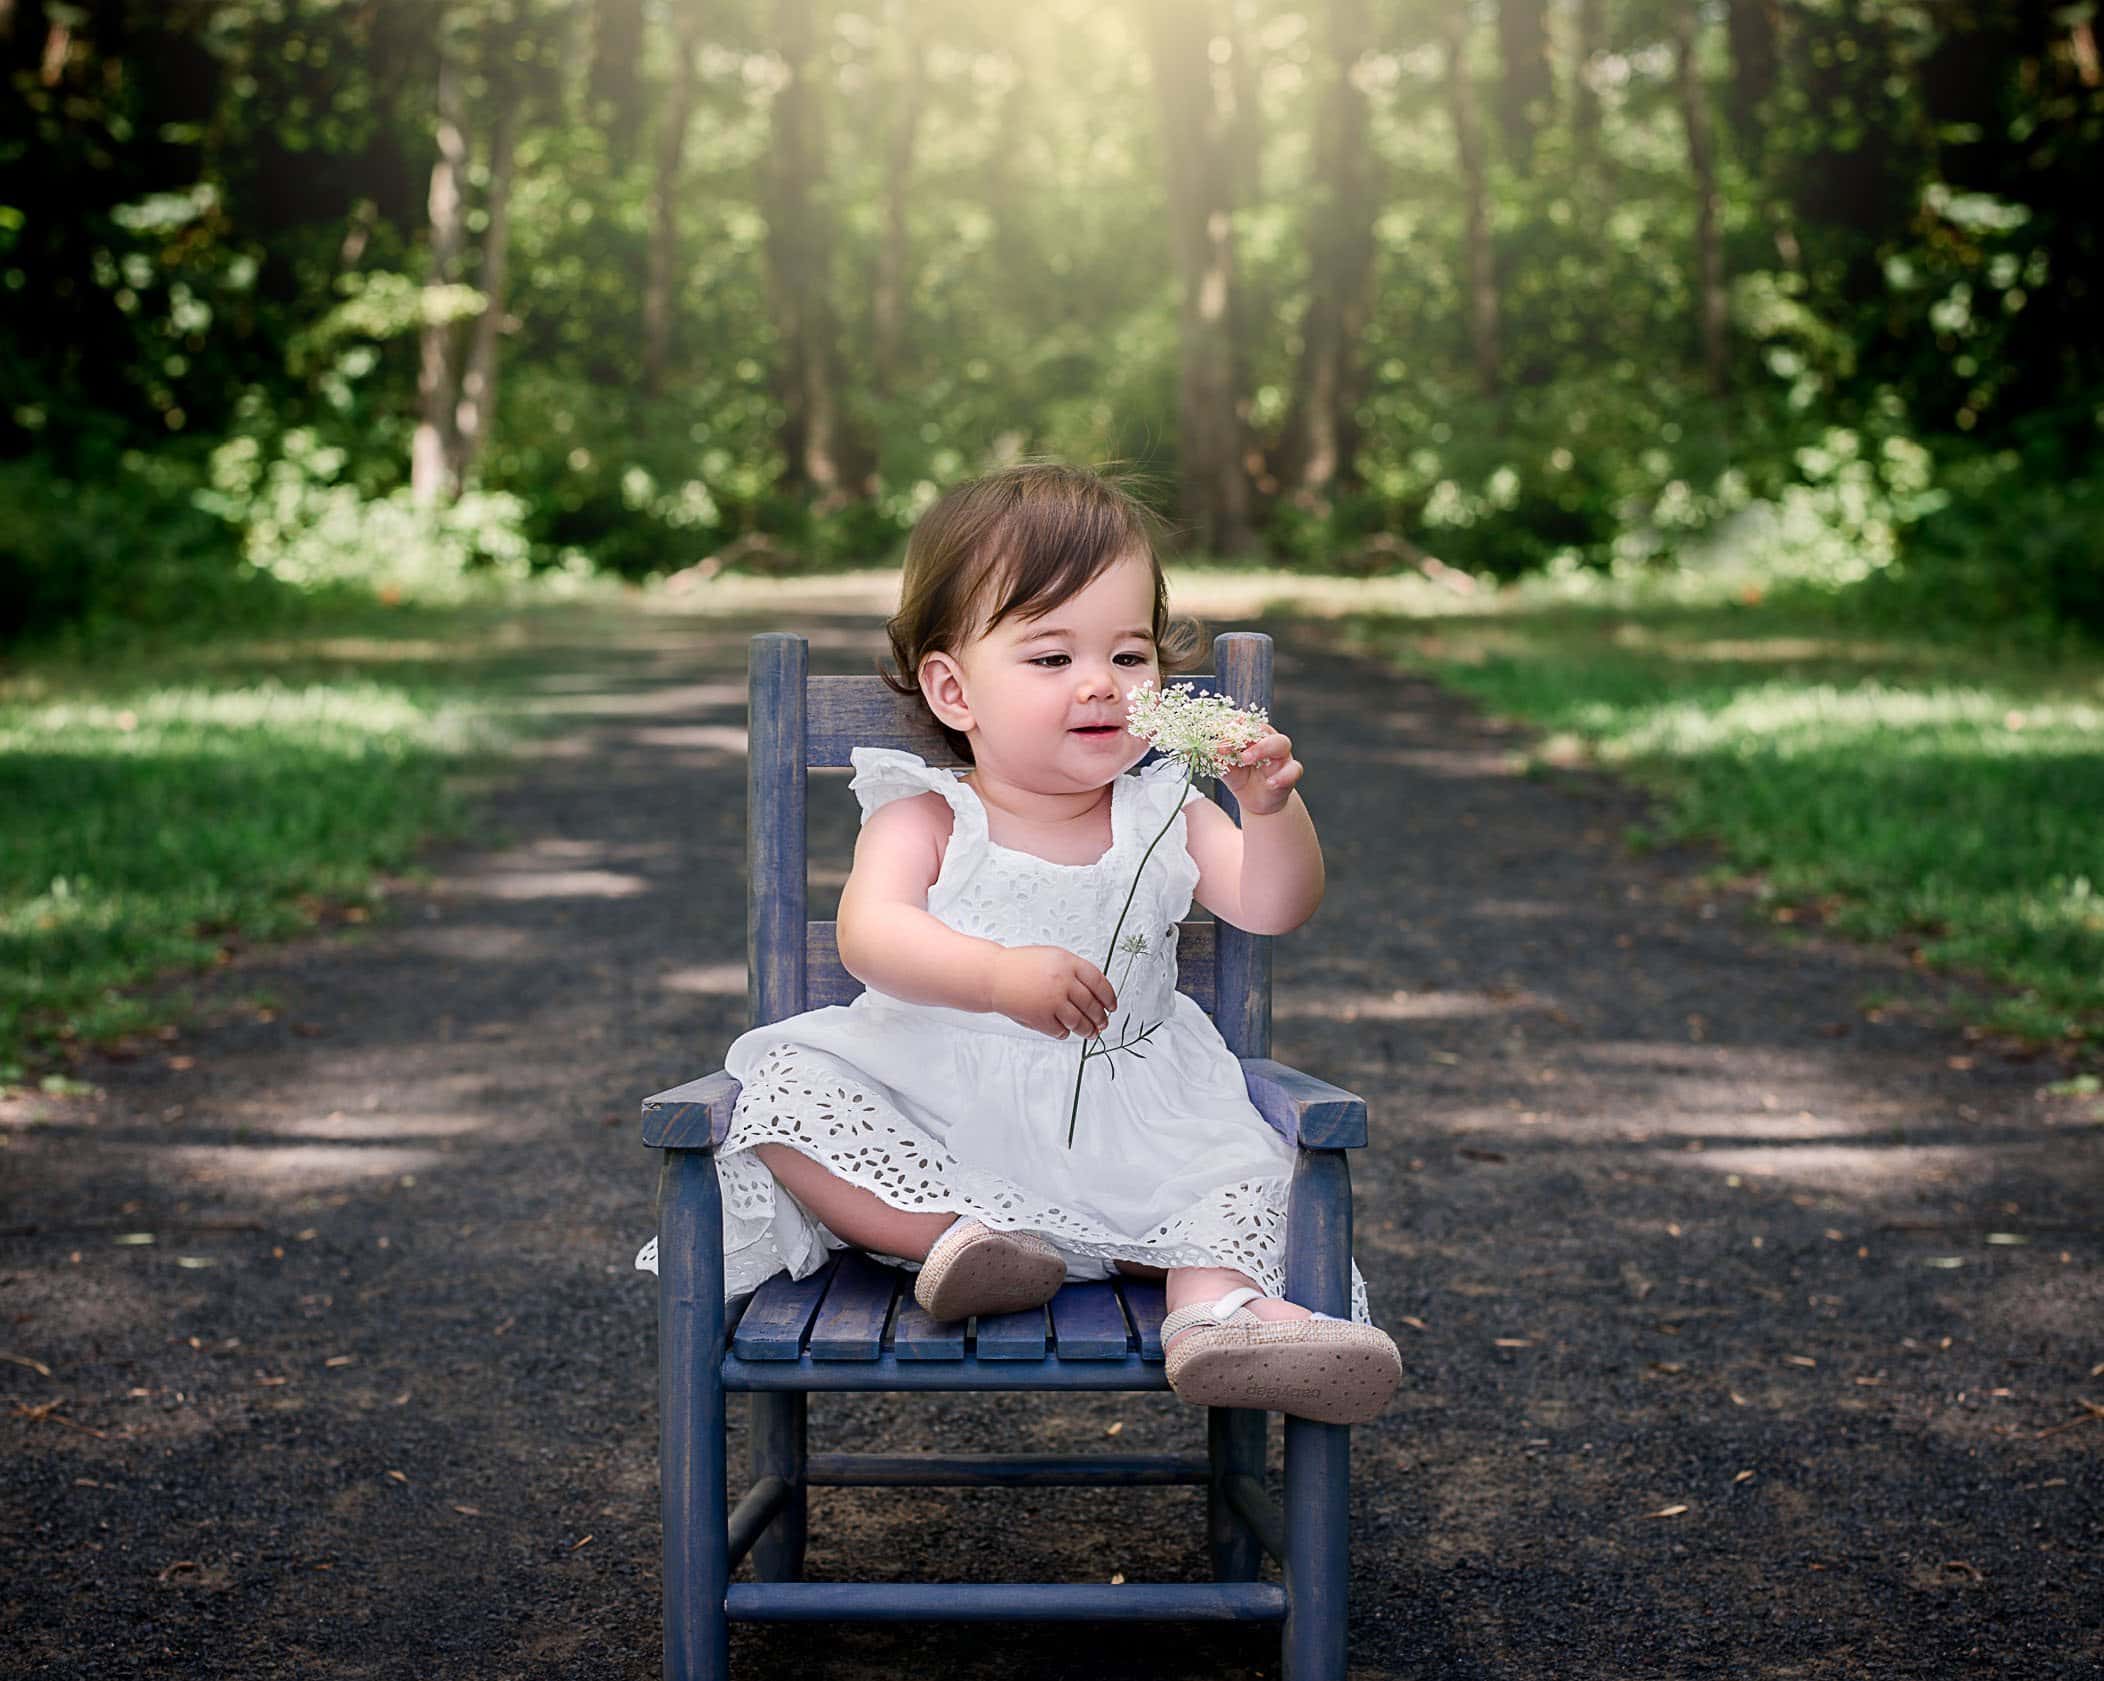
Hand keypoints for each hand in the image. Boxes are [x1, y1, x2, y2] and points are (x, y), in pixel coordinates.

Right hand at [988, 945, 1117, 1040]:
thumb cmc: (1020, 965)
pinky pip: (1060, 1031)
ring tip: (1090, 1033)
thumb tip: (1095, 989)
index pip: (1099, 983)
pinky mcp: (1041, 1018)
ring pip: (1079, 1022)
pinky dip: (1065, 1033)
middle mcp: (1063, 982)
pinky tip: (1065, 1032)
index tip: (1112, 1006)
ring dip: (1087, 1030)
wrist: (993, 976)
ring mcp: (1052, 1001)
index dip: (1109, 997)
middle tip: (1102, 1023)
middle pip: (1092, 1005)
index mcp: (1068, 963)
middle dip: (1100, 1018)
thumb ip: (1074, 970)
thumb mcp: (1052, 956)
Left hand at [1219, 728, 1301, 817]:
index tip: (1220, 731)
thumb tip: (1201, 751)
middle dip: (1247, 735)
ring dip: (1263, 749)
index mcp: (1253, 737)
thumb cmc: (1243, 779)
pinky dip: (1282, 776)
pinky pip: (1293, 770)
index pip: (1246, 725)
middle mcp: (1269, 742)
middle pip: (1264, 729)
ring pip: (1282, 743)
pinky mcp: (1291, 773)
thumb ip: (1219, 760)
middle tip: (1230, 747)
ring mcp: (1283, 756)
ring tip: (1246, 760)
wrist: (1257, 802)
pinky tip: (1270, 783)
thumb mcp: (1228, 770)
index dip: (1234, 727)